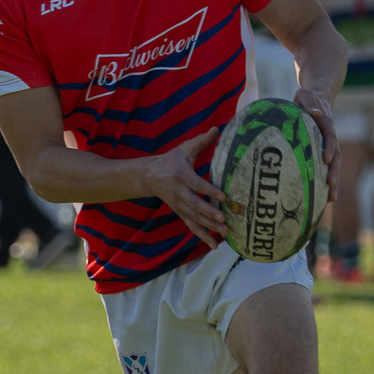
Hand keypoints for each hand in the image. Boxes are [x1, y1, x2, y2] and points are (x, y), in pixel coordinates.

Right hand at [144, 128, 227, 247]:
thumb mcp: (184, 149)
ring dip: (209, 228)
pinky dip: (202, 236)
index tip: (224, 197)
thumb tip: (218, 128)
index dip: (210, 191)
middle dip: (209, 214)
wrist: (149, 176)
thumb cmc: (171, 160)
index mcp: (181, 175)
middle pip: (195, 205)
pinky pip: (191, 226)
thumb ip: (201, 141)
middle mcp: (179, 193)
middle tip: (224, 219)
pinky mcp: (180, 213)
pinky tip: (214, 245)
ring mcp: (179, 205)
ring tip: (224, 233)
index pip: (197, 185)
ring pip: (194, 219)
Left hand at [294, 86, 340, 197]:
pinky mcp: (324, 150)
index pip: (330, 136)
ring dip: (334, 180)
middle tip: (330, 185)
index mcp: (326, 122)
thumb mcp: (305, 94)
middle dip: (334, 171)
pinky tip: (322, 197)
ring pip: (334, 164)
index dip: (330, 147)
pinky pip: (326, 166)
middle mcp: (331, 136)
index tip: (326, 160)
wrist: (318, 96)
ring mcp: (329, 144)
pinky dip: (326, 180)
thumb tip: (316, 113)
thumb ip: (309, 102)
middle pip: (336, 155)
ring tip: (331, 199)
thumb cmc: (308, 96)